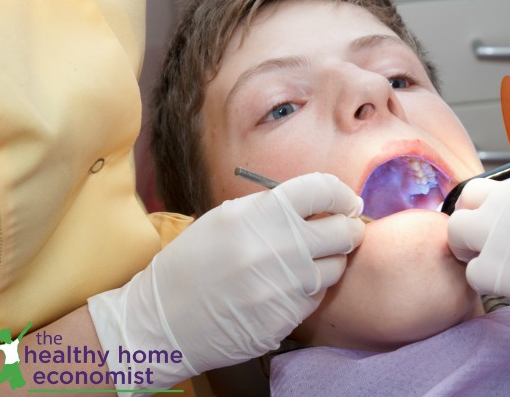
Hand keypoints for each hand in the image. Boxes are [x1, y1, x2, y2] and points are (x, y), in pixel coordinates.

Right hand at [88, 173, 363, 387]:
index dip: (340, 193)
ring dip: (329, 261)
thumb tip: (320, 201)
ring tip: (307, 262)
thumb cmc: (193, 264)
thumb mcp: (226, 219)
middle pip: (343, 230)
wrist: (162, 320)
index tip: (346, 200)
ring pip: (335, 267)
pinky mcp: (285, 318)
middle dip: (348, 227)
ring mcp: (284, 286)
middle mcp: (277, 247)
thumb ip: (272, 207)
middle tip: (343, 228)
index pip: (322, 188)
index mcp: (260, 214)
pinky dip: (309, 291)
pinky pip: (316, 298)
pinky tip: (286, 288)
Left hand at [447, 160, 509, 342]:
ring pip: (457, 235)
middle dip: (475, 222)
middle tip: (495, 247)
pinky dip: (489, 284)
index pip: (502, 189)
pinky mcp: (505, 267)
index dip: (505, 210)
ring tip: (505, 271)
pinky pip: (475, 276)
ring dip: (475, 252)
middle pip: (467, 200)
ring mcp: (505, 229)